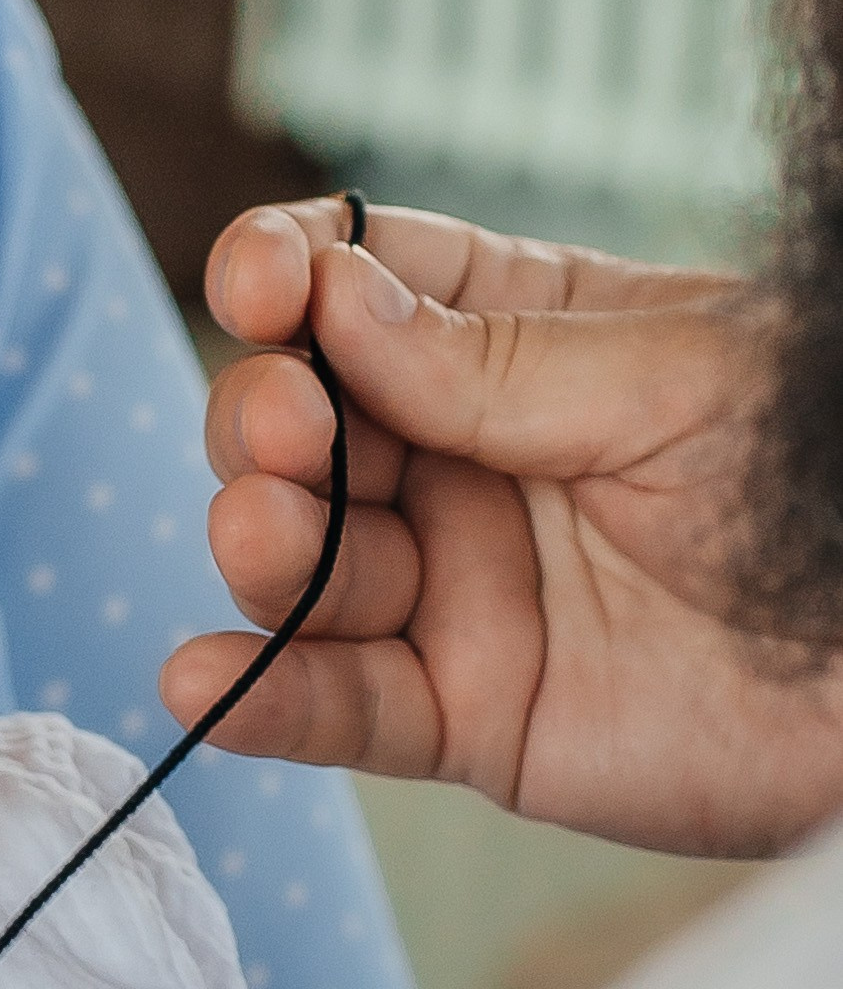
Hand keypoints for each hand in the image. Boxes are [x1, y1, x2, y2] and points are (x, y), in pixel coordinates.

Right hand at [160, 199, 842, 857]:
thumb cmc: (821, 478)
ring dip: (259, 545)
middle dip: (263, 417)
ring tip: (269, 534)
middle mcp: (465, 459)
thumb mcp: (671, 380)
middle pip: (300, 423)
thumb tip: (332, 301)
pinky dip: (266, 701)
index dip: (287, 275)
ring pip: (305, 564)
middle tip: (288, 430)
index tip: (264, 286)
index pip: (359, 283)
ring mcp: (459, 587)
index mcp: (519, 339)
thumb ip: (495, 362)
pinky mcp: (471, 714)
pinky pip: (346, 709)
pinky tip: (206, 683)